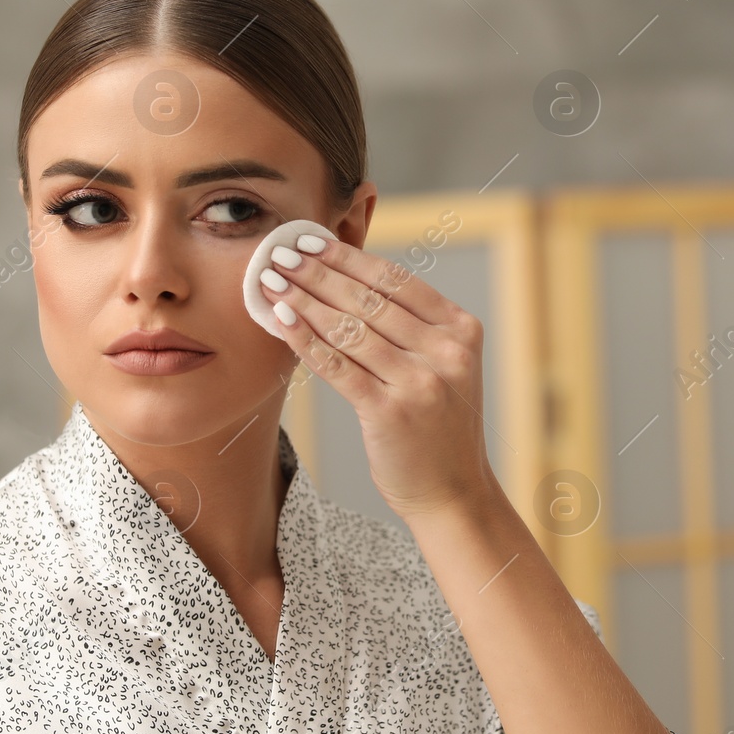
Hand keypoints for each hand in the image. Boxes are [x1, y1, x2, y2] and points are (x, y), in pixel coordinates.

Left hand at [258, 234, 499, 519]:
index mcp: (461, 330)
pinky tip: (282, 321)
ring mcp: (420, 382)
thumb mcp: (444, 366)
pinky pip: (338, 367)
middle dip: (317, 273)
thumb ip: (411, 327)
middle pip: (368, 299)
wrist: (453, 492)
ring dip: (303, 300)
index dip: (348, 256)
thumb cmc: (438, 426)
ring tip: (271, 282)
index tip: (310, 241)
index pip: (396, 280)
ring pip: (349, 329)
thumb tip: (344, 278)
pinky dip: (305, 340)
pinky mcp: (390, 412)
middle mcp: (445, 351)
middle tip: (279, 254)